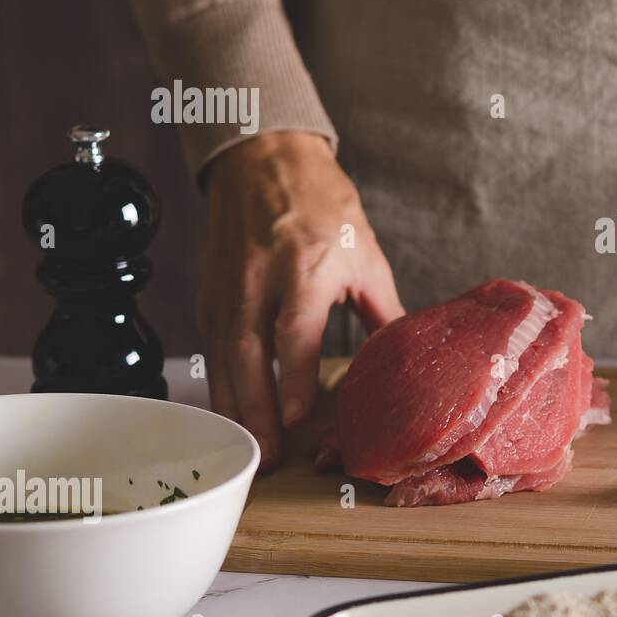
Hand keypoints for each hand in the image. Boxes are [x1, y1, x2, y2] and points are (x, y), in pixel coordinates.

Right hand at [198, 132, 403, 471]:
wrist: (265, 160)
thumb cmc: (322, 205)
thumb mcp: (366, 255)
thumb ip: (384, 312)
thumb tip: (407, 358)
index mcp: (306, 265)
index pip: (293, 330)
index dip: (293, 376)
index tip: (297, 418)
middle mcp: (260, 278)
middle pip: (249, 353)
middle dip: (257, 409)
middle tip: (268, 455)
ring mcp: (228, 287)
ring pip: (222, 356)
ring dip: (234, 407)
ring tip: (249, 448)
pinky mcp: (209, 294)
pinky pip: (211, 347)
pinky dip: (219, 384)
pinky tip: (230, 414)